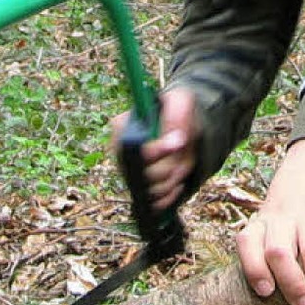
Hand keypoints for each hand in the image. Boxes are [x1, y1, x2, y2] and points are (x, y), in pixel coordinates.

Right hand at [111, 86, 200, 209]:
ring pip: (150, 190)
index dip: (158, 149)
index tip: (179, 141)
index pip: (133, 146)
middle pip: (143, 174)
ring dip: (172, 181)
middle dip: (169, 167)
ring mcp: (128, 173)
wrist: (182, 128)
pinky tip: (176, 183)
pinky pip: (152, 203)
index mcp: (123, 127)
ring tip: (179, 166)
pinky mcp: (139, 188)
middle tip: (180, 153)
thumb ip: (177, 112)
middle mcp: (121, 152)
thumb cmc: (177, 112)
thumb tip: (176, 137)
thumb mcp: (180, 101)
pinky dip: (169, 196)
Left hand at [236, 136, 304, 304]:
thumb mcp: (275, 210)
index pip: (248, 241)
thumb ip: (273, 242)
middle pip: (278, 251)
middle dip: (290, 284)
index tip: (265, 292)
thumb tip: (279, 294)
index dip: (253, 268)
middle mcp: (285, 214)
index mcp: (265, 216)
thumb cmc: (294, 192)